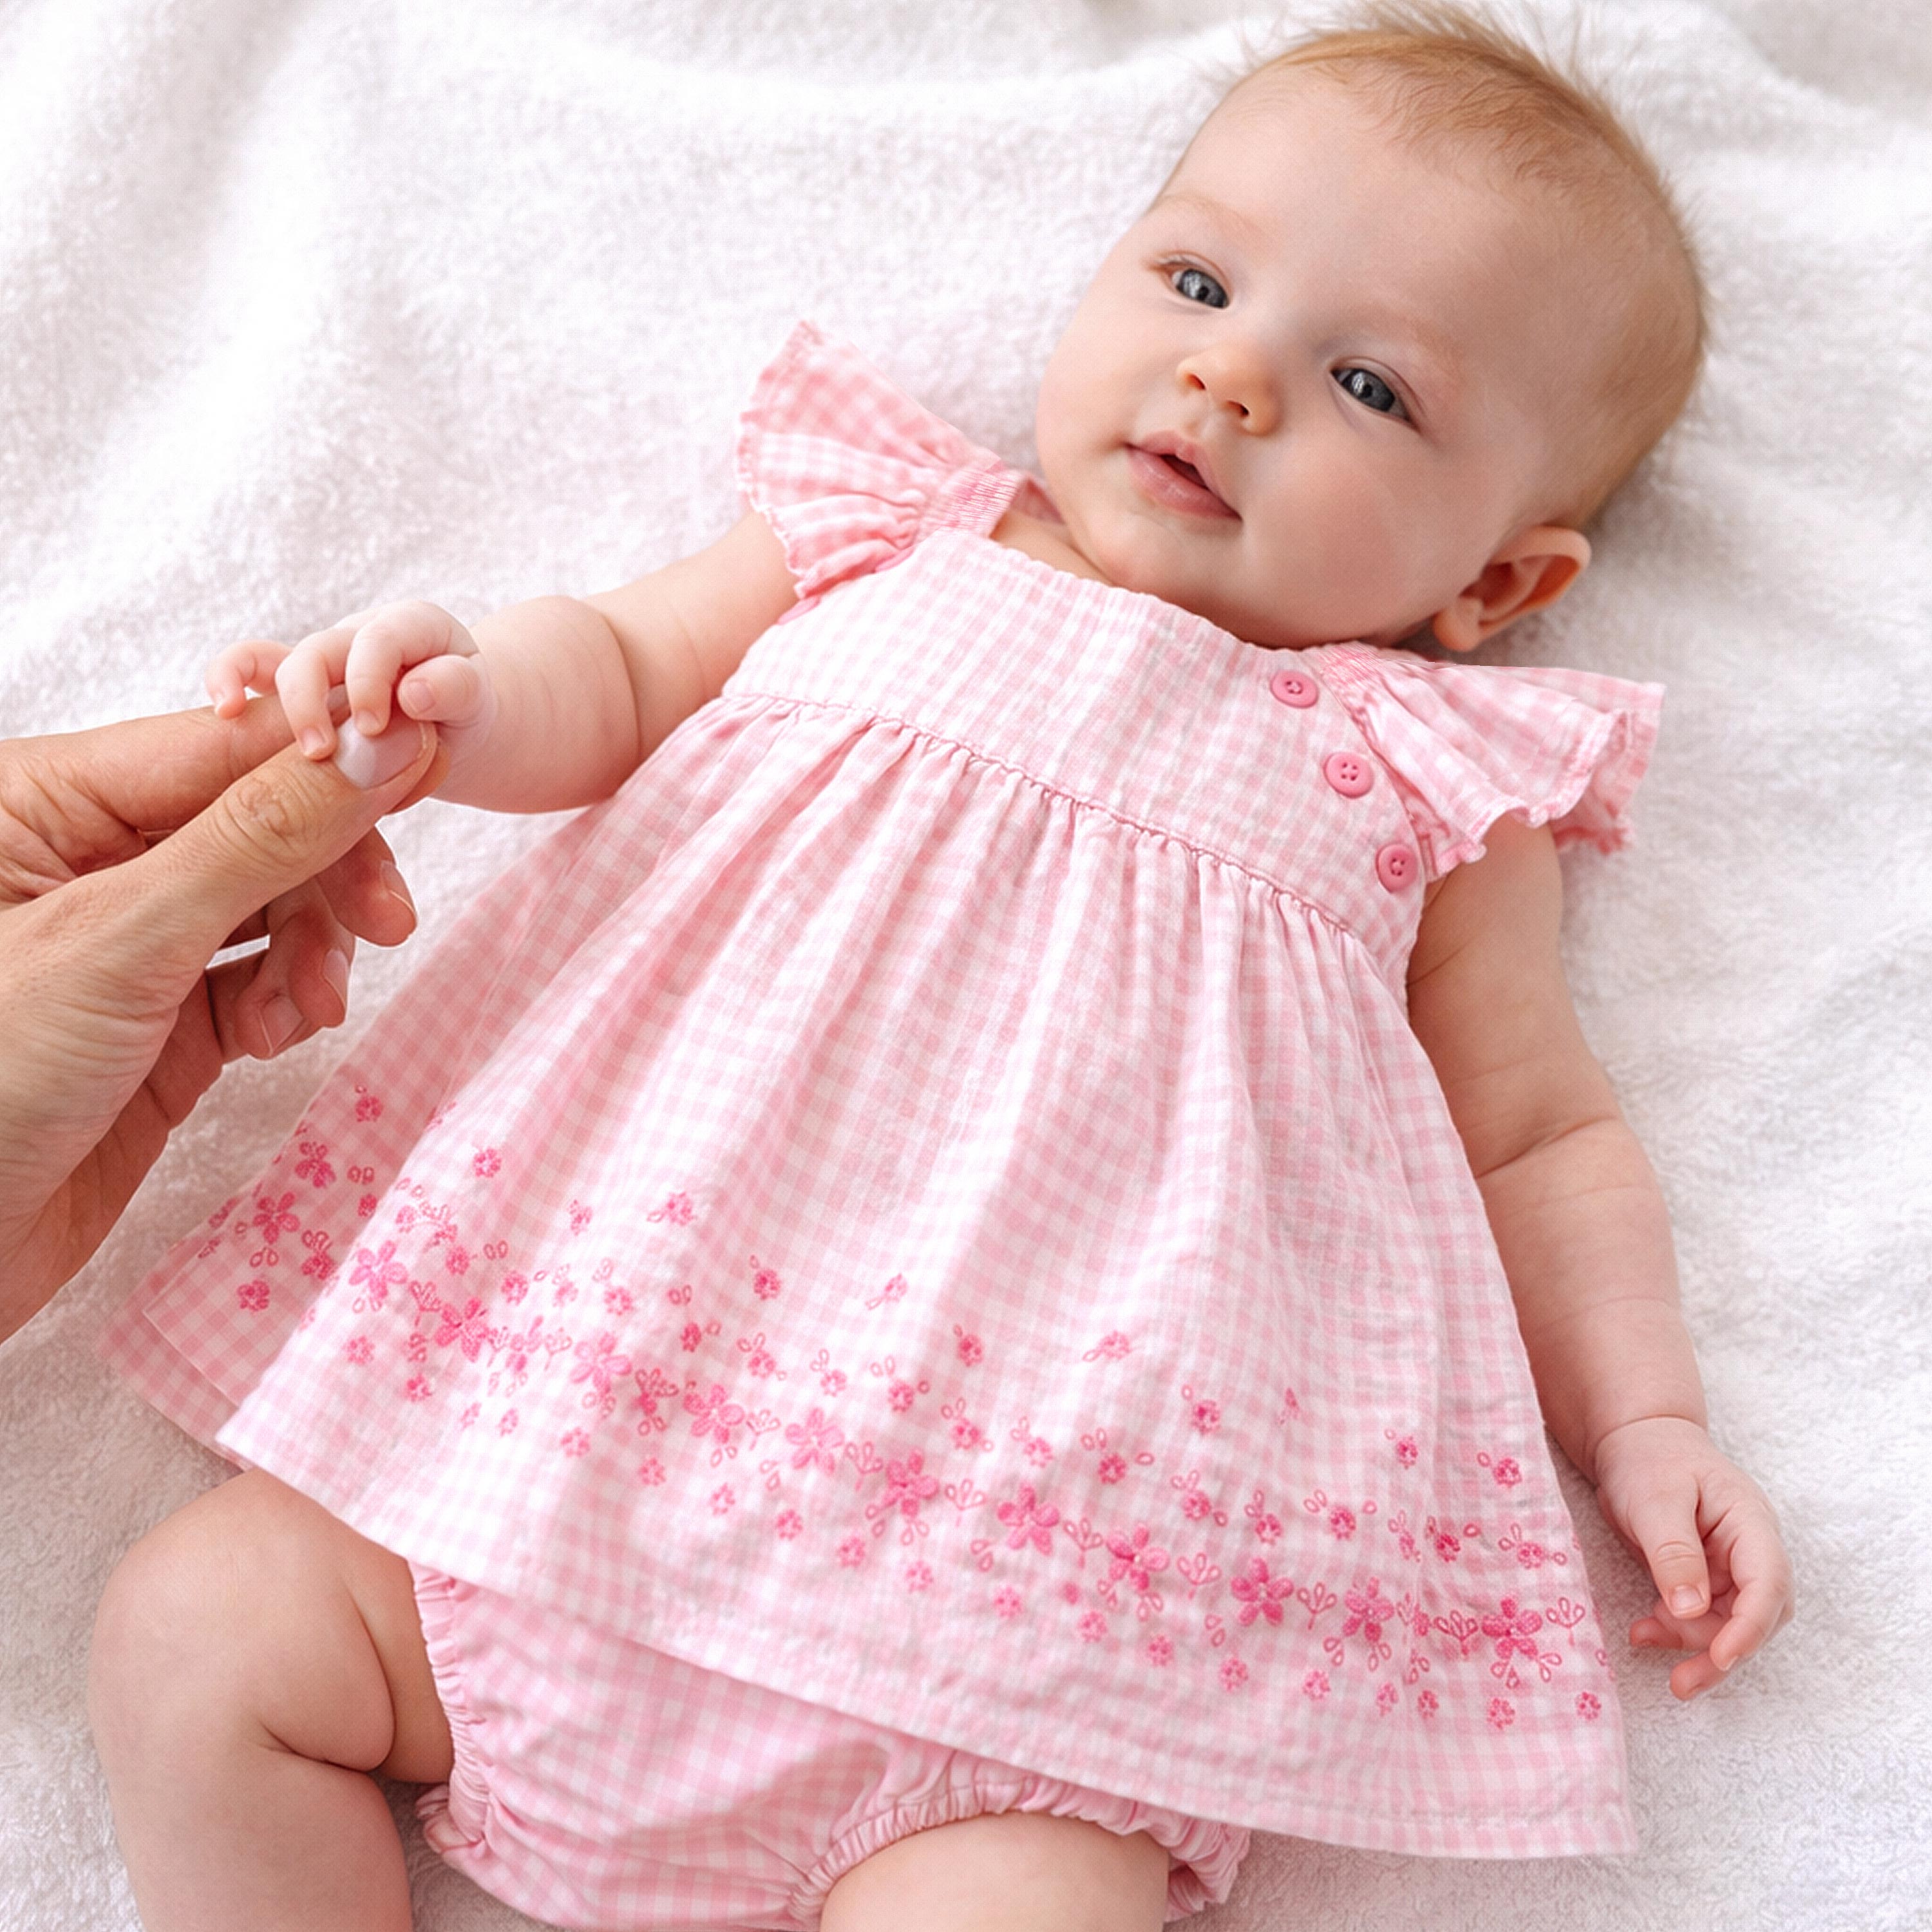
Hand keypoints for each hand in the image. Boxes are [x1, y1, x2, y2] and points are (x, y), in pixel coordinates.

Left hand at [0, 699, 442, 1343]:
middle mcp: (84, 859)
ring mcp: (128, 945)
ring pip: (273, 903)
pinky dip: (289, 1002)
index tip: (425, 765)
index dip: (326, 758)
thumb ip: (261, 835)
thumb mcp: (124, 938)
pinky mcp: (160, 1023)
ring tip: (313, 1008)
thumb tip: (375, 742)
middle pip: (260, 820)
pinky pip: (259, 980)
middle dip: (329, 873)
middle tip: (389, 923)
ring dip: (314, 949)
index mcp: (41, 800)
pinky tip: (282, 1034)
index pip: (220, 747)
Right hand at [208, 601, 498, 775]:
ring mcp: (323, 663)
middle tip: (320, 753)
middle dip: (311, 701)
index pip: (380, 639)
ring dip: (275, 710)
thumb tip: (416, 692)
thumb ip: (456, 689)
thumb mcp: (477, 698)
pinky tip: (222, 712)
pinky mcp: (298, 690)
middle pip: (317, 652)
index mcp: (410, 627)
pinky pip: (253, 674)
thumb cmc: (468, 710)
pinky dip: (231, 682)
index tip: (374, 728)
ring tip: (273, 744)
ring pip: (274, 665)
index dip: (370, 680)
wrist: (460, 725)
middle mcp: (357, 637)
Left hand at [1591, 1415, 1793, 1699]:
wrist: (1633, 1442)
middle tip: (1683, 1684)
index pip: (1768, 1583)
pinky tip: (1642, 1631)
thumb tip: (1692, 1610)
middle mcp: (1750, 1551)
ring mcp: (1730, 1568)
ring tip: (1644, 1639)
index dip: (1751, 1627)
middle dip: (1724, 1653)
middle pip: (1757, 1616)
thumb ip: (1674, 1551)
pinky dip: (1675, 1631)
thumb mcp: (1656, 1498)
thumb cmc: (1649, 1459)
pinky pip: (1700, 1619)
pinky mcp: (1705, 1581)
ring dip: (1694, 1646)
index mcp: (1751, 1524)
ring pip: (1728, 1625)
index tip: (1722, 1657)